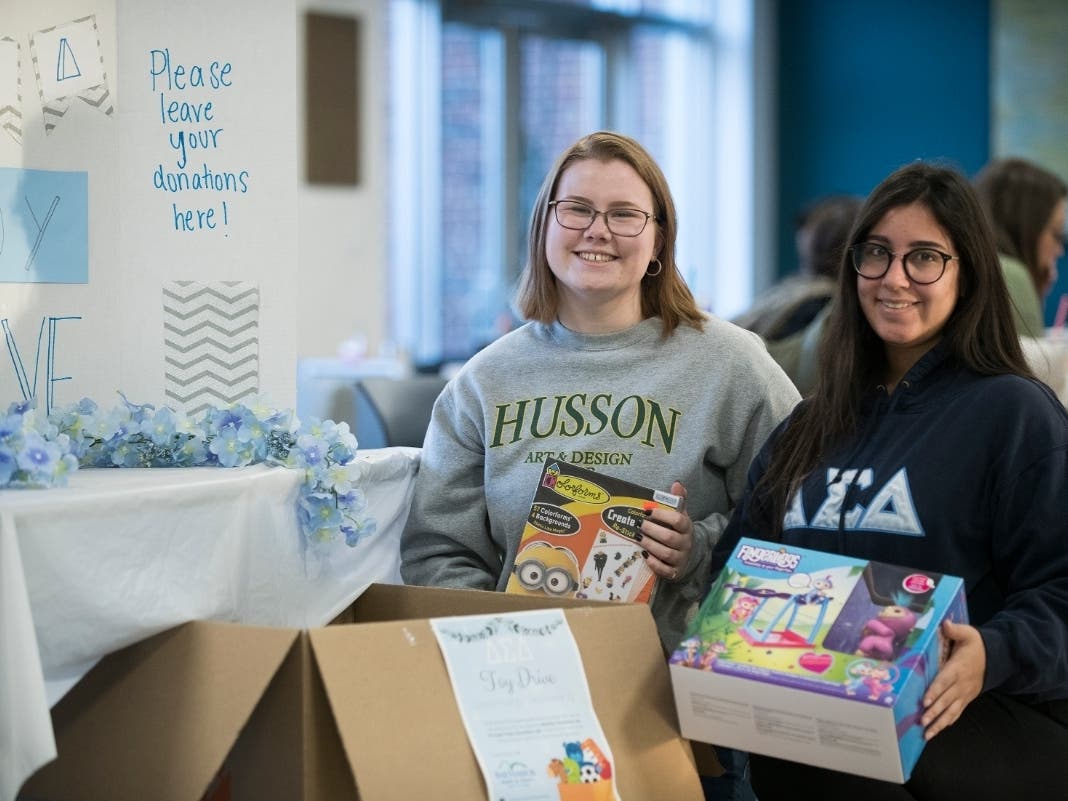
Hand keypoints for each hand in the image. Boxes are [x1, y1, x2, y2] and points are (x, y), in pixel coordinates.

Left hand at [639, 481, 692, 581]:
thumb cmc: (678, 532)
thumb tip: (677, 483)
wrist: (687, 554)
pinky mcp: (674, 572)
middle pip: (670, 538)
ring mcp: (680, 559)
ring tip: (638, 538)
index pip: (678, 520)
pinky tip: (643, 555)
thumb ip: (678, 500)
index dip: (662, 515)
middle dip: (652, 531)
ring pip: (666, 554)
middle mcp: (685, 544)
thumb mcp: (680, 515)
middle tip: (639, 525)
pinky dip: (654, 564)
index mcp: (687, 528)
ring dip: (650, 545)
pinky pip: (665, 570)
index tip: (647, 511)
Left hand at [921, 619, 985, 739]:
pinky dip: (948, 722)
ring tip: (927, 733)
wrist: (996, 658)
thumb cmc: (977, 645)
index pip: (945, 681)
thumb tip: (945, 623)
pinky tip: (938, 730)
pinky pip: (957, 712)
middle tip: (922, 722)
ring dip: (939, 722)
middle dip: (934, 712)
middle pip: (946, 700)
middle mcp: (962, 684)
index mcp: (958, 668)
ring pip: (951, 711)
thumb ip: (955, 630)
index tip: (925, 701)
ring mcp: (965, 694)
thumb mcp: (969, 634)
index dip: (935, 691)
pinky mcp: (967, 698)